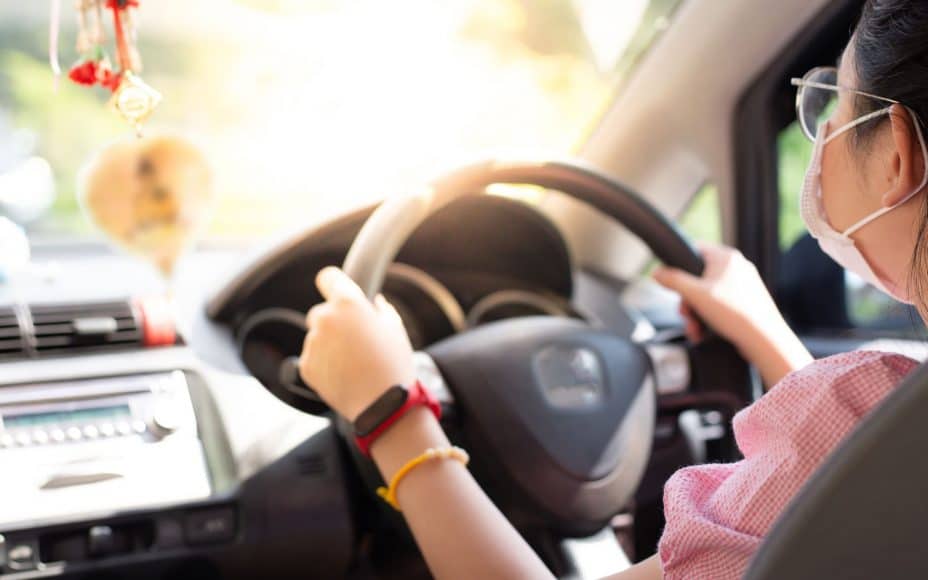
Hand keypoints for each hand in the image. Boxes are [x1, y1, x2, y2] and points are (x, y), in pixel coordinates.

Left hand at [298, 266, 414, 420]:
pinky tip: (344, 374)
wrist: (383, 404)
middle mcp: (325, 318)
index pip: (327, 277)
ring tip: (353, 362)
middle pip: (321, 312)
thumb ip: (381, 310)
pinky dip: (324, 363)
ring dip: (329, 344)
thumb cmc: (394, 363)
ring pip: (317, 336)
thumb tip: (374, 303)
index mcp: (348, 303)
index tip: (337, 292)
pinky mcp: (306, 365)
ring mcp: (313, 343)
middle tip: (355, 340)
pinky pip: (313, 357)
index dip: (333, 283)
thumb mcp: (395, 329)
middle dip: (334, 322)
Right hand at [652, 243, 778, 345]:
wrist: (764, 339)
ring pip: (707, 294)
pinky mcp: (746, 302)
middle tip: (685, 312)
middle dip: (687, 299)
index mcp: (726, 257)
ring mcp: (743, 285)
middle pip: (698, 276)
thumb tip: (656, 272)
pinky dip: (708, 318)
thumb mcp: (695, 294)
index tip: (671, 280)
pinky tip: (702, 333)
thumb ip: (673, 280)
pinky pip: (719, 305)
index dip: (679, 263)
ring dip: (695, 312)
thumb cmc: (734, 313)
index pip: (695, 249)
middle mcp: (737, 267)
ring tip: (694, 328)